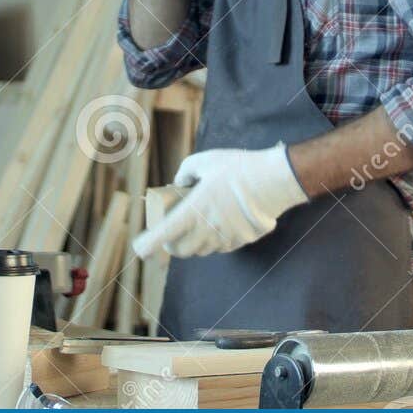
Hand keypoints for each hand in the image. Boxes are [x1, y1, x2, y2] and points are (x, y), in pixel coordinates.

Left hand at [131, 142, 307, 257]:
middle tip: (170, 236)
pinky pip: (222, 247)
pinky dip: (215, 241)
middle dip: (171, 246)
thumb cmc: (236, 169)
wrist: (272, 181)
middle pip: (180, 251)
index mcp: (192, 212)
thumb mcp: (204, 161)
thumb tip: (179, 181)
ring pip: (202, 251)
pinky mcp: (240, 241)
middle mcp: (206, 231)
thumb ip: (185, 171)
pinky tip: (220, 226)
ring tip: (196, 228)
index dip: (147, 245)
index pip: (162, 236)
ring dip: (194, 244)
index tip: (140, 248)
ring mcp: (224, 239)